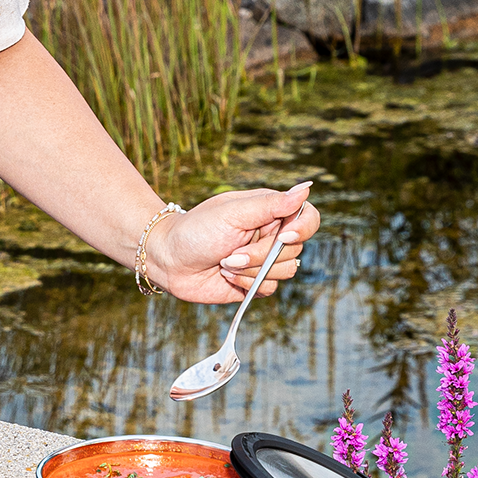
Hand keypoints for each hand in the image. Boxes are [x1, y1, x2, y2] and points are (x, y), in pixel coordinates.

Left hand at [144, 182, 318, 304]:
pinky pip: (270, 289)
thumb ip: (271, 204)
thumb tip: (307, 188)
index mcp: (270, 211)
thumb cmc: (196, 229)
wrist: (168, 260)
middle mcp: (271, 235)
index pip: (308, 217)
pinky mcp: (256, 283)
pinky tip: (226, 276)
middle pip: (295, 249)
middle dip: (261, 255)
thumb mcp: (233, 213)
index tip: (283, 236)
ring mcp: (264, 260)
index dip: (302, 229)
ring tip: (224, 262)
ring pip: (286, 272)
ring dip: (251, 270)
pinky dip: (247, 284)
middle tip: (230, 252)